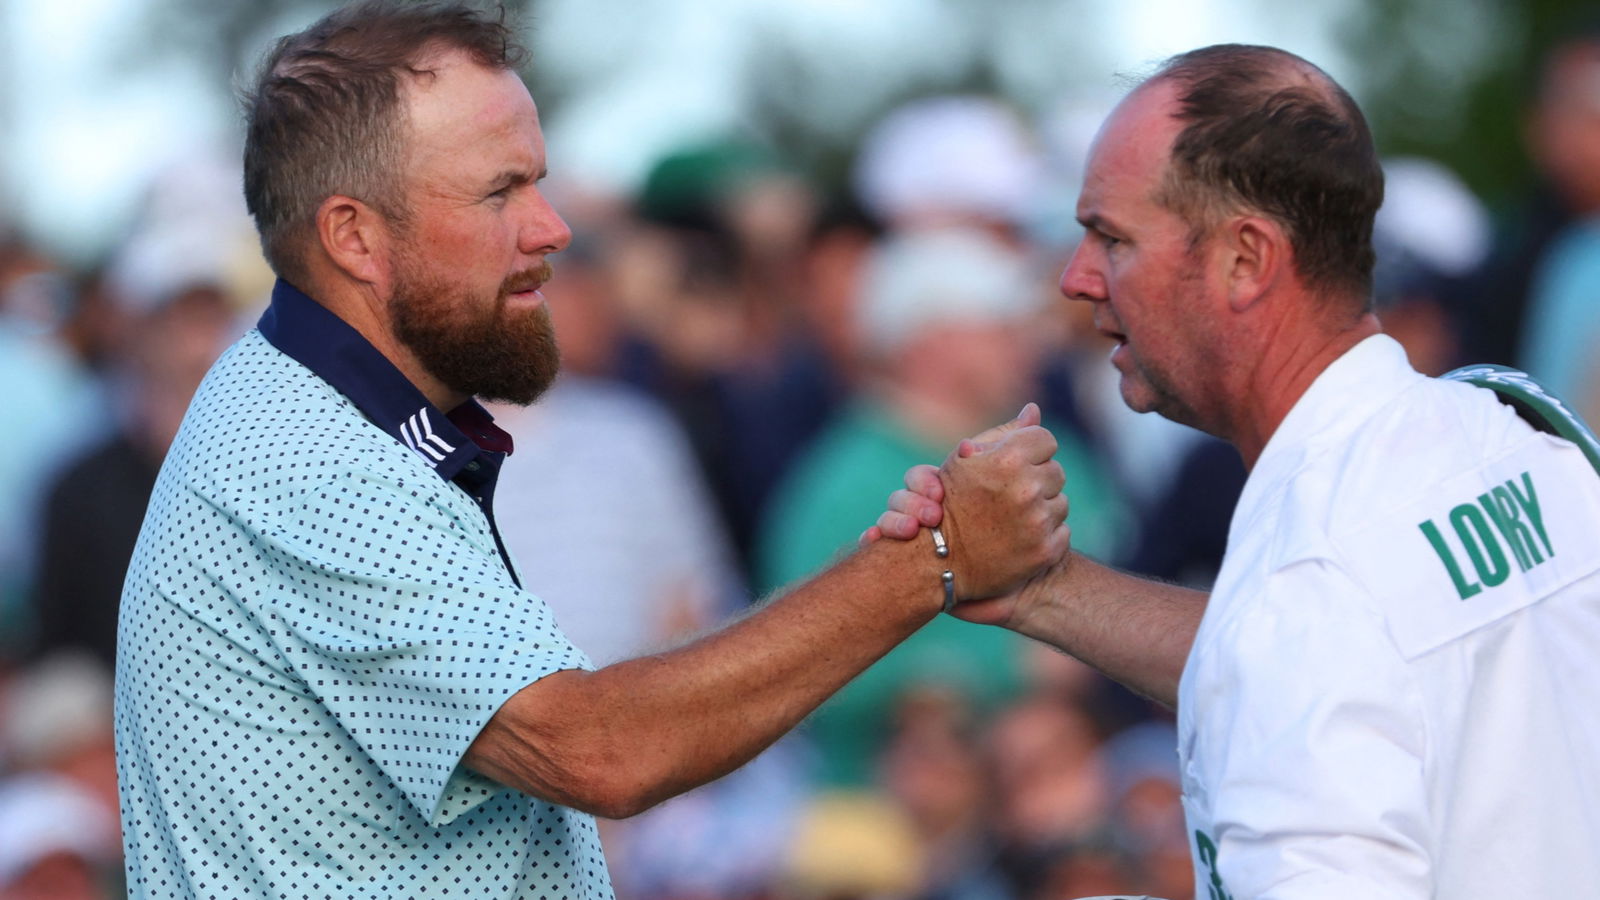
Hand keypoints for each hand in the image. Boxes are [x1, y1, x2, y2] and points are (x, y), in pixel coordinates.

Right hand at [937, 406, 1069, 599]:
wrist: (939, 563)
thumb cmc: (949, 504)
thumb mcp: (964, 461)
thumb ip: (1003, 433)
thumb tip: (1033, 409)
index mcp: (1007, 460)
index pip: (1045, 439)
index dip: (1029, 450)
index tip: (1014, 464)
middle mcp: (1026, 490)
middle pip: (1056, 471)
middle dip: (1036, 480)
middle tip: (1009, 495)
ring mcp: (1038, 523)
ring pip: (1060, 502)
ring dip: (1041, 508)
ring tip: (1011, 519)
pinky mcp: (1046, 551)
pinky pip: (1062, 532)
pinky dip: (1044, 536)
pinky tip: (1018, 539)